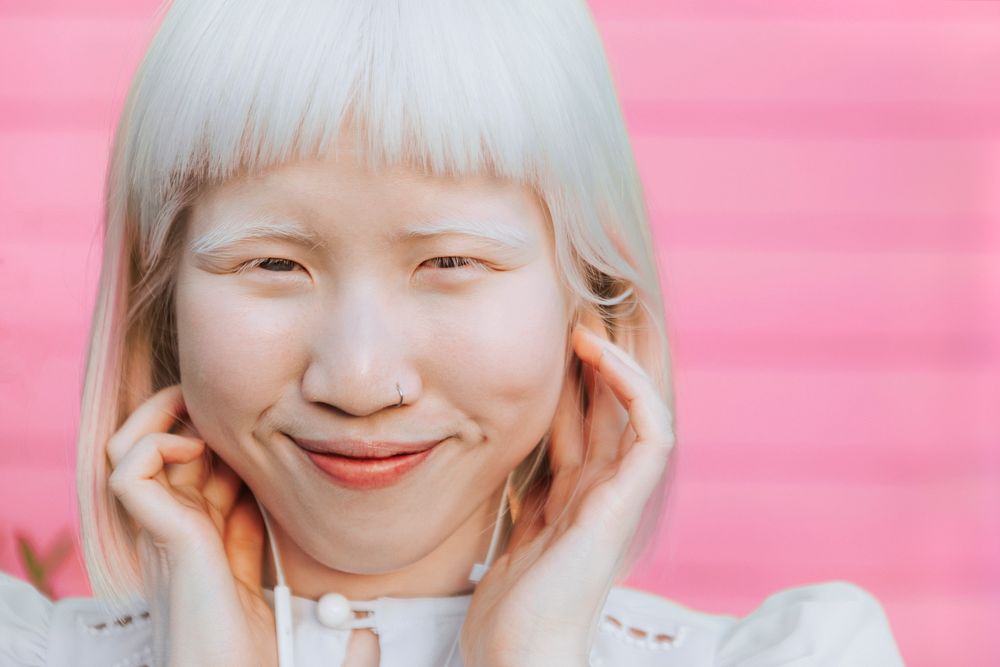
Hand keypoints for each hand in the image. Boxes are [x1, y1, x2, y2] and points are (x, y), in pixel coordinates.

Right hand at [106, 384, 275, 666]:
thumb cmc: (249, 640)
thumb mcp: (253, 567)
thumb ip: (248, 529)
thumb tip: (265, 486)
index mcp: (189, 531)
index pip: (184, 462)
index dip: (209, 432)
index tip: (248, 421)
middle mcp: (169, 525)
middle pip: (153, 446)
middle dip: (184, 411)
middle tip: (222, 403)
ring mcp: (161, 529)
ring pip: (126, 447)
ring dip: (159, 415)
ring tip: (198, 413)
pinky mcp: (163, 535)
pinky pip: (128, 470)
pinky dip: (155, 444)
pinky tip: (194, 448)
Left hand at [459, 321, 675, 666]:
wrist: (518, 658)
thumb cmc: (510, 609)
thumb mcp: (513, 532)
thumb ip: (527, 494)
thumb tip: (511, 451)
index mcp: (574, 496)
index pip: (581, 421)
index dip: (570, 378)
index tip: (550, 337)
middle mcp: (600, 491)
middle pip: (608, 409)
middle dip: (595, 359)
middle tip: (575, 309)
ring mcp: (615, 497)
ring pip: (634, 412)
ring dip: (618, 362)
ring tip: (589, 321)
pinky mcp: (621, 505)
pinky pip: (648, 437)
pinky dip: (634, 392)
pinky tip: (604, 357)